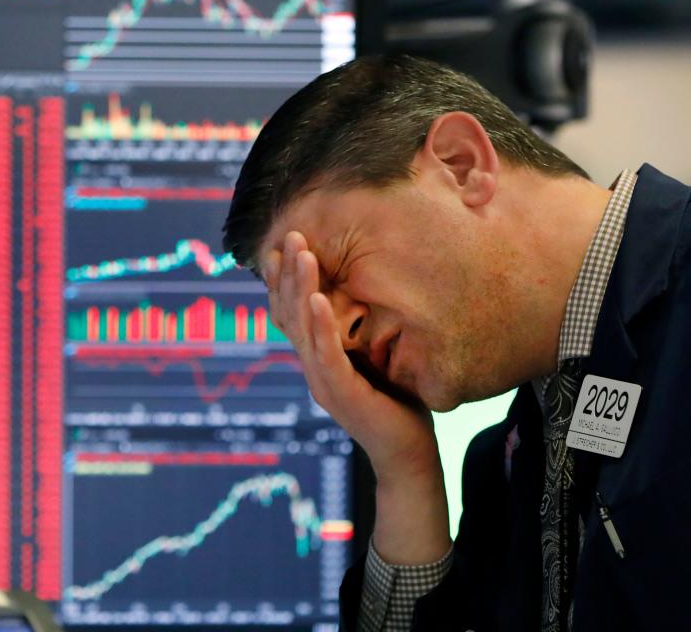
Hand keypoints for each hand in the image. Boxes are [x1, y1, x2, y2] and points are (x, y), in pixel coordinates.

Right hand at [265, 231, 440, 485]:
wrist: (407, 456)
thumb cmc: (398, 404)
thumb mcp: (376, 358)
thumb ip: (362, 331)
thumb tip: (367, 292)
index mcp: (318, 359)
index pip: (292, 312)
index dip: (284, 279)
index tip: (283, 244)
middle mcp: (313, 368)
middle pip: (291, 313)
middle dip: (289, 272)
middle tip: (291, 234)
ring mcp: (323, 382)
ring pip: (303, 328)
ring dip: (300, 287)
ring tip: (302, 252)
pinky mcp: (342, 395)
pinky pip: (327, 354)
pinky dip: (320, 324)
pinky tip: (317, 297)